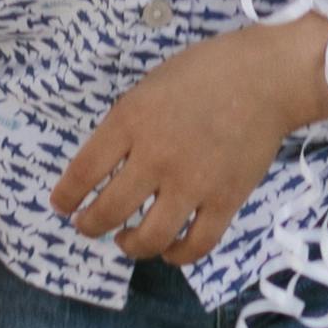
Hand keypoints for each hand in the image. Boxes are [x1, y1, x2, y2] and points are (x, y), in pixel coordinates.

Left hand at [50, 18, 327, 274]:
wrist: (266, 78)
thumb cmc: (205, 72)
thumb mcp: (149, 86)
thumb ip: (127, 125)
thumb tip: (107, 164)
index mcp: (131, 121)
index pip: (83, 171)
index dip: (66, 196)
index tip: (61, 205)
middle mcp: (156, 157)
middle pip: (108, 211)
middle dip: (89, 226)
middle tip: (87, 226)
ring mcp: (192, 183)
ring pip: (149, 238)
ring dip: (129, 246)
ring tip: (126, 241)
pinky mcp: (226, 201)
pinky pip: (196, 245)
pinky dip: (177, 255)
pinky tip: (169, 249)